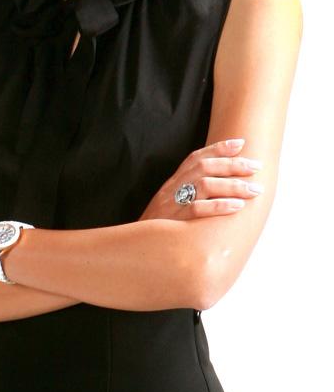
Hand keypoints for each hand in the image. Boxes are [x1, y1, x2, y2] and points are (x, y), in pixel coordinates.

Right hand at [138, 138, 263, 221]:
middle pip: (204, 167)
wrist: (135, 248)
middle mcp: (172, 188)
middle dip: (233, 165)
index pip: (196, 158)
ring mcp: (172, 203)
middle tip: (256, 167)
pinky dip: (219, 206)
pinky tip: (237, 206)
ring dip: (232, 185)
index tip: (241, 143)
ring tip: (254, 189)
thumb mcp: (170, 205)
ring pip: (204, 185)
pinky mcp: (174, 221)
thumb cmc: (158, 228)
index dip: (218, 148)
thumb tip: (218, 187)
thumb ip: (188, 194)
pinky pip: (198, 209)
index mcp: (172, 182)